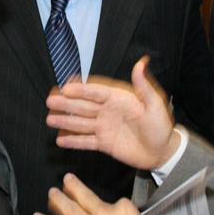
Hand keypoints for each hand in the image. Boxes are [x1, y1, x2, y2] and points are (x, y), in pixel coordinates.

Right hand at [46, 56, 175, 169]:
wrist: (163, 152)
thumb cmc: (161, 126)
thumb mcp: (155, 104)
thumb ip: (144, 86)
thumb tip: (141, 63)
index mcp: (119, 99)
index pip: (96, 92)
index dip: (81, 90)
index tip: (66, 88)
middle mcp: (108, 111)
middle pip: (83, 106)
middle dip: (66, 103)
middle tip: (50, 100)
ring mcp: (104, 128)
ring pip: (81, 123)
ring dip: (65, 121)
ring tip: (50, 119)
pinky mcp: (104, 143)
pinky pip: (86, 141)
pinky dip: (73, 141)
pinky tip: (60, 140)